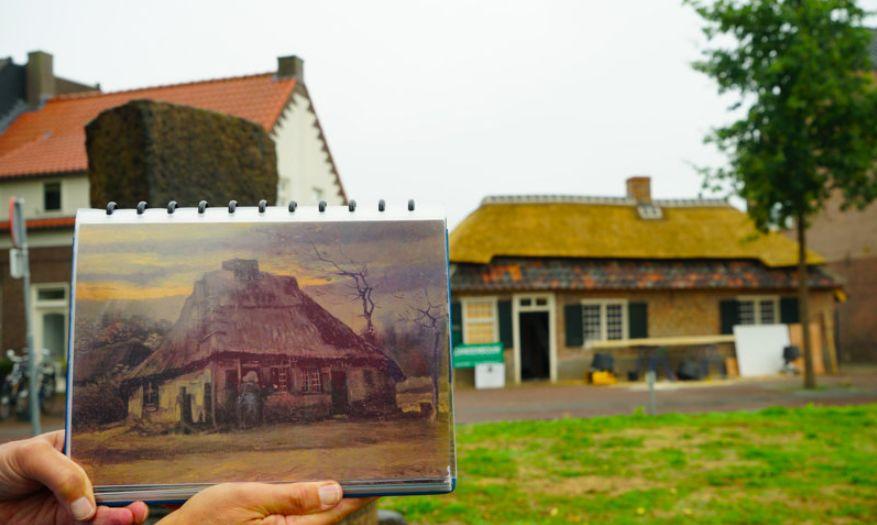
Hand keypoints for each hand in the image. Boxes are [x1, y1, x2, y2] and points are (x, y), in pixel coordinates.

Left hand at [0, 431, 147, 524]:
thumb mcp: (30, 455)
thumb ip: (63, 474)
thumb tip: (88, 505)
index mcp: (77, 446)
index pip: (109, 451)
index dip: (128, 461)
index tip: (144, 471)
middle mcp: (81, 473)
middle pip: (114, 482)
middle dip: (131, 491)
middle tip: (141, 502)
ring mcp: (73, 500)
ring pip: (105, 507)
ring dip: (121, 513)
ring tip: (132, 515)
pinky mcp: (64, 523)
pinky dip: (105, 524)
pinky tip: (117, 521)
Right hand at [158, 481, 374, 524]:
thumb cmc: (207, 518)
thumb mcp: (251, 498)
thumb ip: (294, 496)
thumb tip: (334, 491)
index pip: (332, 512)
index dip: (354, 495)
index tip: (374, 481)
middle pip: (324, 518)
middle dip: (336, 496)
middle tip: (353, 473)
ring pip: (310, 521)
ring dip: (319, 503)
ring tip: (329, 479)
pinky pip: (294, 523)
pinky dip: (302, 509)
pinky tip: (301, 494)